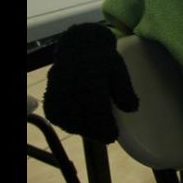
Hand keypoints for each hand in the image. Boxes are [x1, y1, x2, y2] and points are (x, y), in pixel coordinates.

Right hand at [43, 23, 138, 143]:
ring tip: (95, 131)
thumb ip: (125, 90)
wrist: (79, 45)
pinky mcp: (49, 97)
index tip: (114, 136)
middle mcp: (72, 90)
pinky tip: (79, 124)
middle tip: (107, 136)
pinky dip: (67, 123)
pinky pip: (56, 117)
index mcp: (92, 83)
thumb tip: (132, 109)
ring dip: (83, 129)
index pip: (98, 114)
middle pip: (83, 122)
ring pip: (69, 122)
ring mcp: (58, 94)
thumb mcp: (119, 70)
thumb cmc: (103, 59)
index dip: (106, 128)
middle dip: (96, 132)